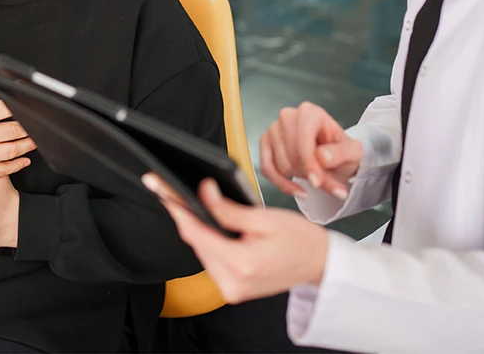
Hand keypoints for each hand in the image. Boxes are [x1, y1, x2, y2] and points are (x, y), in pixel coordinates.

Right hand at [0, 53, 35, 191]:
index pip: (4, 108)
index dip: (19, 104)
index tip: (28, 102)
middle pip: (14, 129)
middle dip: (29, 126)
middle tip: (39, 122)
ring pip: (13, 149)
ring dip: (29, 144)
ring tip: (37, 139)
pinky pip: (3, 168)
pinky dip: (17, 164)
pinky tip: (24, 160)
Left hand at [145, 175, 327, 302]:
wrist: (319, 262)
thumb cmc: (300, 239)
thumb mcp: (264, 217)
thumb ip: (229, 209)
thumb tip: (204, 193)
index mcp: (242, 265)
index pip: (198, 234)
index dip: (178, 210)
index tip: (164, 192)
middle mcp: (233, 283)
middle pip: (196, 244)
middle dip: (188, 218)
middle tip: (177, 193)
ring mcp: (232, 290)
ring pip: (201, 252)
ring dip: (199, 231)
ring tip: (199, 208)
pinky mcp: (232, 290)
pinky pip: (211, 262)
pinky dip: (210, 244)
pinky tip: (213, 228)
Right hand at [260, 102, 362, 200]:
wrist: (332, 154)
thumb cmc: (341, 150)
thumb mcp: (352, 152)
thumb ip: (341, 153)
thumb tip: (322, 157)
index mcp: (309, 112)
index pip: (303, 142)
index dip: (310, 165)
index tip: (317, 183)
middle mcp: (288, 116)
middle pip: (292, 156)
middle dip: (309, 174)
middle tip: (326, 183)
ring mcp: (273, 129)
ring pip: (281, 166)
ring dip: (300, 178)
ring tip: (316, 176)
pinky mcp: (265, 142)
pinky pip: (267, 169)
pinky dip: (281, 183)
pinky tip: (297, 190)